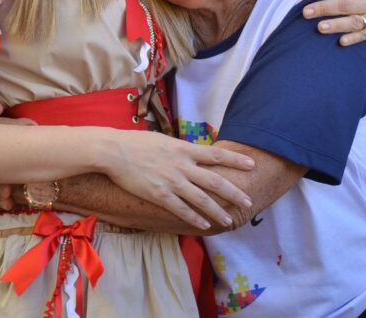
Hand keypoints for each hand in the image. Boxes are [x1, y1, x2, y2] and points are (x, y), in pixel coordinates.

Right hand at [100, 131, 255, 229]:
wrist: (114, 150)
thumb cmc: (136, 143)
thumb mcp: (163, 140)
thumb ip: (180, 149)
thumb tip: (191, 152)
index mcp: (184, 149)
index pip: (216, 154)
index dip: (235, 160)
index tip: (252, 165)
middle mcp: (182, 166)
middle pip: (215, 180)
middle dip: (233, 192)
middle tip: (248, 202)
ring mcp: (172, 181)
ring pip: (201, 199)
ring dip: (218, 210)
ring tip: (229, 220)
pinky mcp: (160, 195)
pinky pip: (182, 210)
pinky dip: (195, 218)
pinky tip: (205, 225)